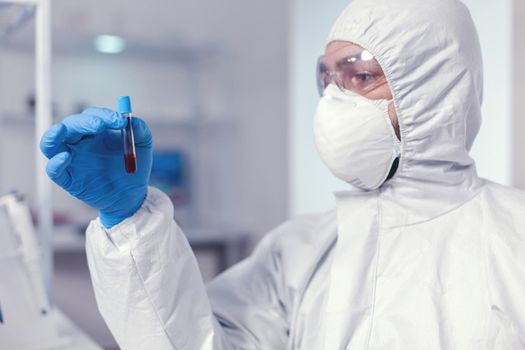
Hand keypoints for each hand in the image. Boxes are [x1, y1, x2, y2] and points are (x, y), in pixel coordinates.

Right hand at [40, 107, 152, 227]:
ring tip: (62, 129)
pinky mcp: (68, 179)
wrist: (131, 195)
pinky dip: (55, 163)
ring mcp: (71, 161)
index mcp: (95, 132)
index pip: (91, 116)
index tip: (120, 121)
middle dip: (83, 122)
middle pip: (70, 125)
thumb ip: (140, 130)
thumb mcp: (142, 146)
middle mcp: (79, 143)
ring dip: (54, 134)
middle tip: (100, 125)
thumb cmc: (133, 168)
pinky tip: (65, 158)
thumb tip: (132, 120)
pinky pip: (53, 171)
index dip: (103, 115)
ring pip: (50, 143)